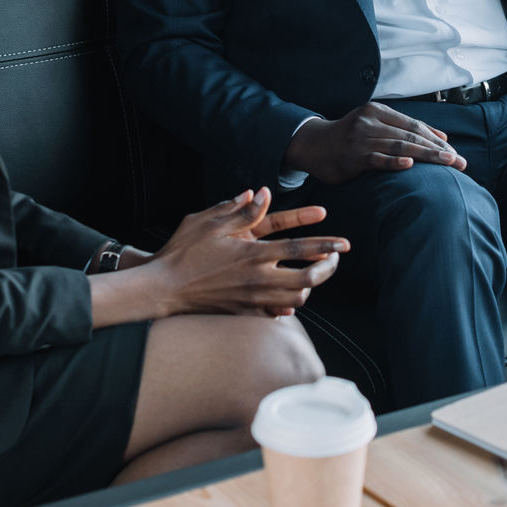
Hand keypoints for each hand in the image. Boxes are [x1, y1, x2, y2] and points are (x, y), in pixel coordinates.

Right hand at [89, 188, 345, 323]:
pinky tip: (290, 296)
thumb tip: (260, 193)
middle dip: (326, 271)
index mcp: (252, 255)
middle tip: (334, 261)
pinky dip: (288, 305)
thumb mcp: (208, 223)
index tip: (344, 245)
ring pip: (295, 300)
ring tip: (314, 275)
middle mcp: (257, 280)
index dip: (325, 246)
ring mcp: (251, 299)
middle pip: (306, 280)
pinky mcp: (242, 312)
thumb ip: (239, 209)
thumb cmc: (183, 253)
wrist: (162, 289)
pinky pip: (275, 313)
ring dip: (310, 287)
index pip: (299, 251)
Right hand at [283, 103, 466, 183]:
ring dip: (426, 156)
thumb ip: (406, 130)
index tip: (456, 154)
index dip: (437, 140)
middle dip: (438, 150)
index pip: (414, 125)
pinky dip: (394, 162)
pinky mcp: (352, 156)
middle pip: (411, 135)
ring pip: (399, 146)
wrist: (312, 144)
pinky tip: (410, 165)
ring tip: (446, 163)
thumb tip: (442, 138)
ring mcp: (361, 138)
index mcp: (379, 111)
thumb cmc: (349, 137)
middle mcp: (371, 121)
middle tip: (460, 162)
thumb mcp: (376, 125)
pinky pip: (377, 159)